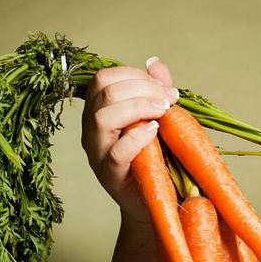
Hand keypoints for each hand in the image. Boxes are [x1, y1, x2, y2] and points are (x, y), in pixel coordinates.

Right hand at [81, 57, 178, 223]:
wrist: (156, 198)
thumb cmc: (156, 155)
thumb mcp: (157, 118)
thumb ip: (155, 91)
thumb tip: (154, 63)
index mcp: (99, 110)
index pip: (104, 78)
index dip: (135, 75)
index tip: (166, 88)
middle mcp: (91, 128)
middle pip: (103, 92)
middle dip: (141, 88)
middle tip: (169, 100)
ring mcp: (97, 152)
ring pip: (103, 118)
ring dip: (139, 107)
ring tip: (163, 112)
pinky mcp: (109, 175)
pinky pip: (116, 152)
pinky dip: (137, 137)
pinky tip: (155, 131)